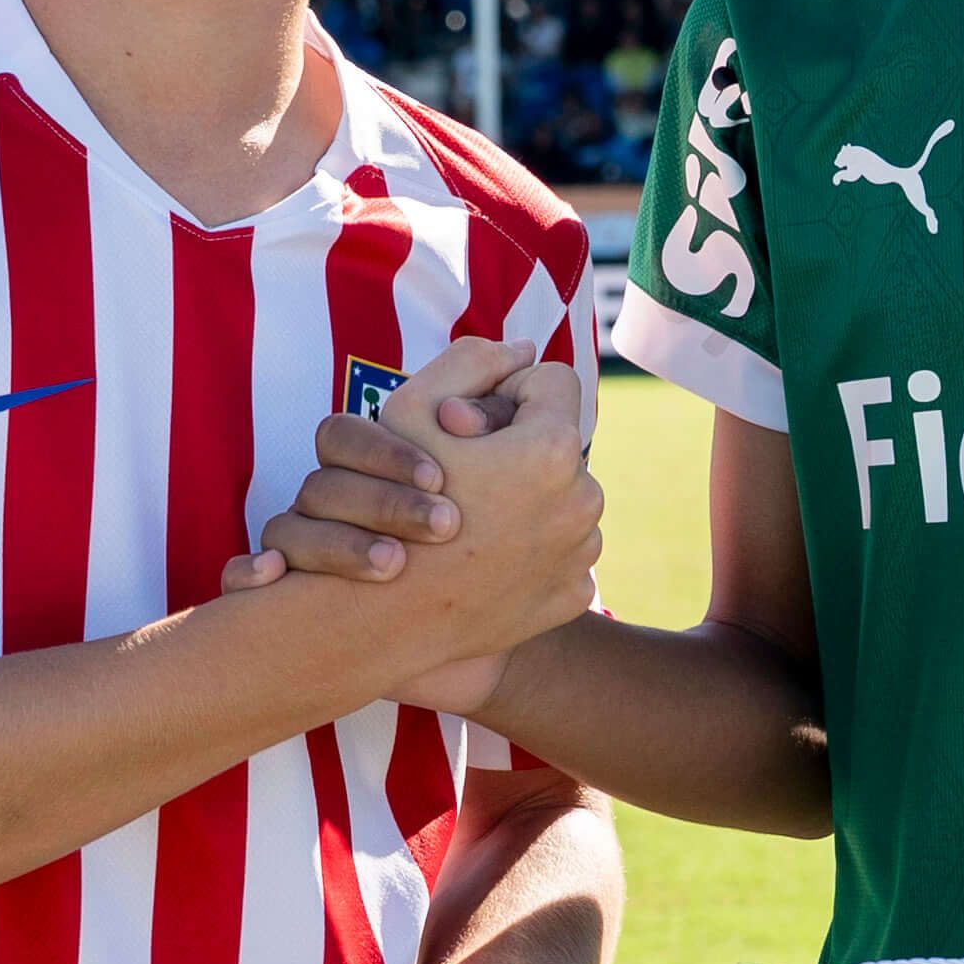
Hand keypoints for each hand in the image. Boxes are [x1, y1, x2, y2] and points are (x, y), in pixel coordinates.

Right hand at [222, 337, 588, 711]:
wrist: (379, 616)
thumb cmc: (384, 503)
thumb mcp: (408, 409)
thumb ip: (470, 361)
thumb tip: (523, 347)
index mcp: (552, 449)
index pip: (552, 382)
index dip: (505, 394)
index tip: (468, 423)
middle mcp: (584, 500)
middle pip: (557, 446)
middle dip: (517, 451)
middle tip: (462, 477)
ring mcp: (581, 554)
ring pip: (561, 500)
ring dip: (526, 501)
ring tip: (470, 521)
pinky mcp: (573, 595)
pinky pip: (560, 553)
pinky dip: (530, 552)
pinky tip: (483, 561)